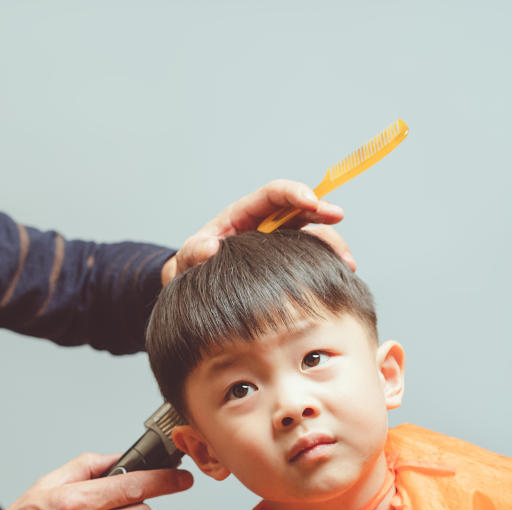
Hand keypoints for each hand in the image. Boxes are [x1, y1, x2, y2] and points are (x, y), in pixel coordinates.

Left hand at [161, 179, 351, 284]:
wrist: (194, 293)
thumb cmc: (190, 268)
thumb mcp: (186, 259)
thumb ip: (193, 252)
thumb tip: (209, 247)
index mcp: (243, 215)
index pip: (273, 195)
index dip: (293, 192)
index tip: (311, 200)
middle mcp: (266, 226)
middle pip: (300, 209)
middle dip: (321, 210)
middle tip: (338, 216)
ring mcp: (279, 246)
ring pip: (312, 236)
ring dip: (332, 245)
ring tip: (346, 264)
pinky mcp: (287, 266)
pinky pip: (311, 261)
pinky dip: (327, 267)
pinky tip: (339, 280)